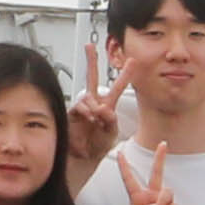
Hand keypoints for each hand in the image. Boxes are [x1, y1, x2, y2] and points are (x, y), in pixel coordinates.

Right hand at [66, 58, 126, 180]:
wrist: (83, 157)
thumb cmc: (97, 146)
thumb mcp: (111, 134)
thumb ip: (110, 121)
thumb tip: (104, 108)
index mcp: (107, 106)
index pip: (117, 87)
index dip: (125, 74)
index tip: (132, 60)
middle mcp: (94, 103)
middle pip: (93, 78)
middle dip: (92, 62)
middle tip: (90, 47)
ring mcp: (82, 107)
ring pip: (87, 94)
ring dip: (94, 105)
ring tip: (96, 117)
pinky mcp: (72, 113)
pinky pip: (79, 106)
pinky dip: (86, 110)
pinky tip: (90, 117)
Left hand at [113, 146, 180, 204]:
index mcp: (137, 197)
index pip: (130, 179)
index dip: (125, 166)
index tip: (121, 152)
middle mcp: (151, 196)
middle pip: (156, 174)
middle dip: (160, 158)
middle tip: (162, 145)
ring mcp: (163, 203)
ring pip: (167, 192)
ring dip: (163, 202)